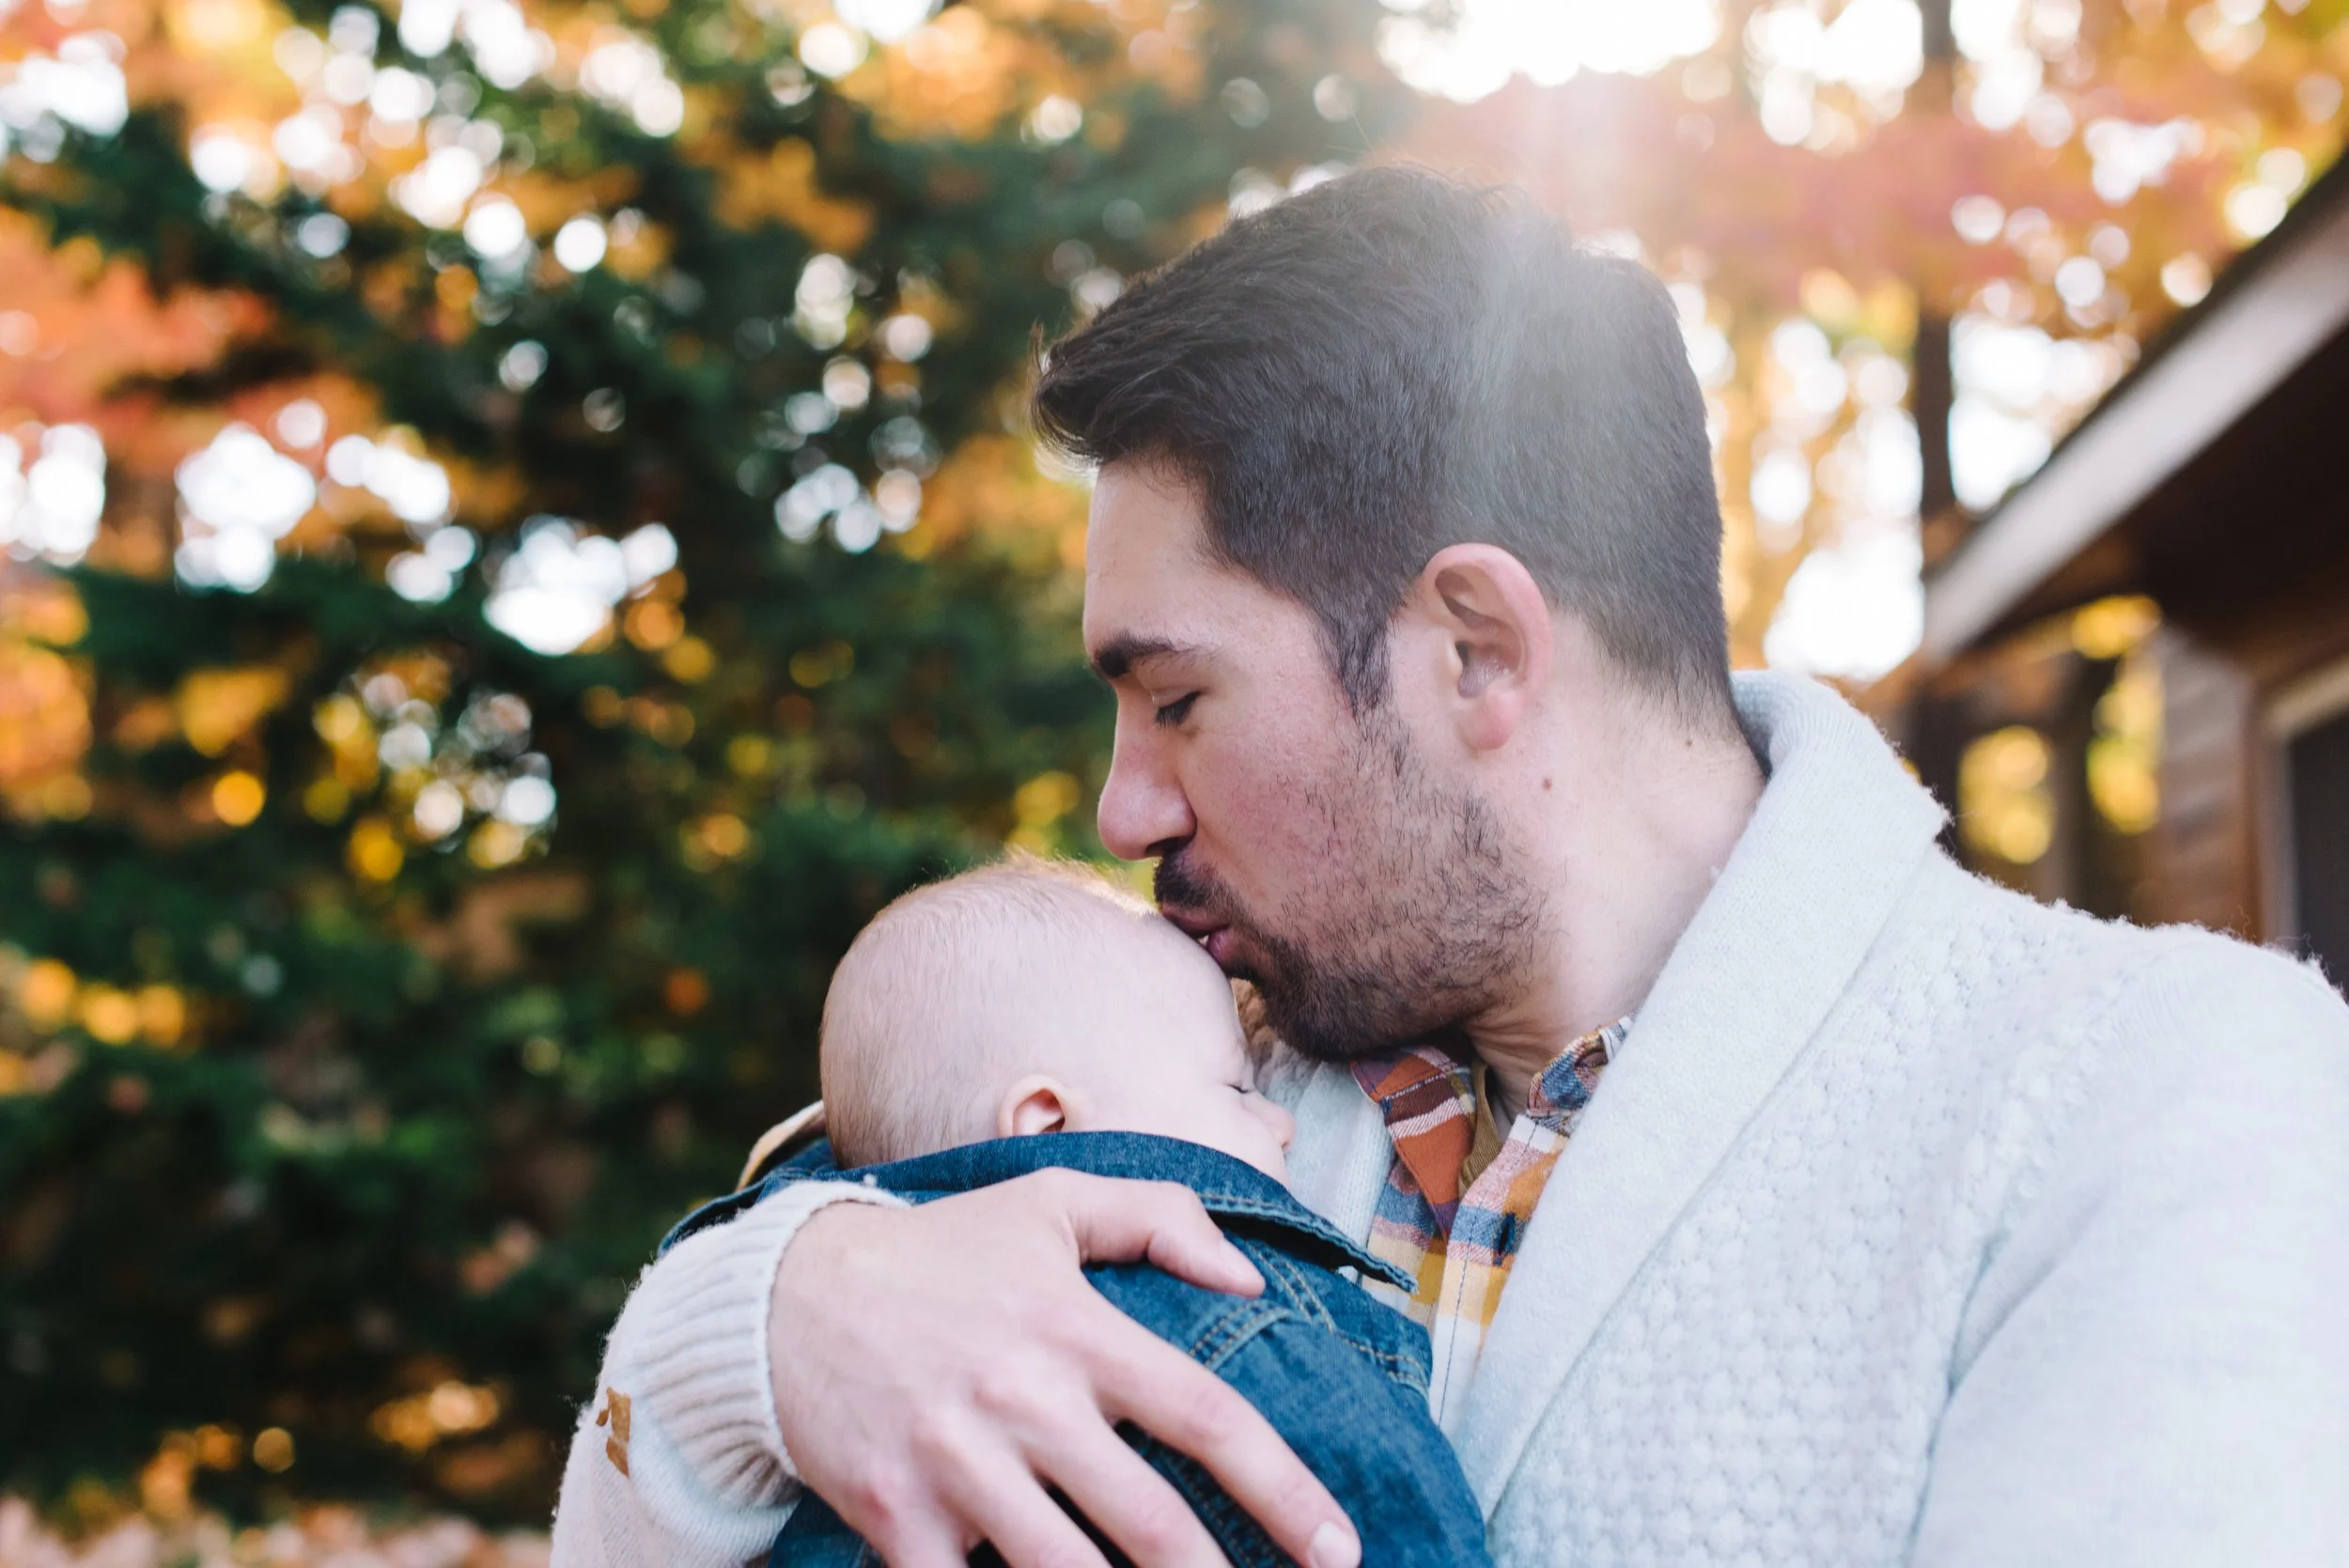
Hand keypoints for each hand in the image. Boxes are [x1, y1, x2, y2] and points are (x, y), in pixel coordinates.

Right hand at [768, 1169, 1363, 1567]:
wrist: (785, 1295)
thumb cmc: (938, 1253)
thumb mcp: (1048, 1204)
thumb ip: (1157, 1220)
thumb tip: (1250, 1278)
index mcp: (1076, 1329)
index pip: (1205, 1416)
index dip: (1283, 1489)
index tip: (1338, 1548)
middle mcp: (1024, 1399)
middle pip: (1148, 1522)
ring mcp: (956, 1463)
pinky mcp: (896, 1514)